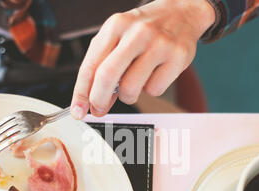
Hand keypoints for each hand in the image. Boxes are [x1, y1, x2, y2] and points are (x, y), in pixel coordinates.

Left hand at [70, 0, 214, 118]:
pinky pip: (154, 90)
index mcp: (116, 25)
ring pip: (131, 88)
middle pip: (107, 76)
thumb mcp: (118, 38)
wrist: (181, 12)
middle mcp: (137, 33)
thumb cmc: (144, 30)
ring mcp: (159, 45)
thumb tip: (91, 102)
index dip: (81, 92)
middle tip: (98, 109)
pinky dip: (150, 89)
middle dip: (98, 100)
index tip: (78, 110)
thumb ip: (102, 67)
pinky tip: (154, 74)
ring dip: (127, 96)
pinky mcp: (177, 58)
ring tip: (133, 83)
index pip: (90, 65)